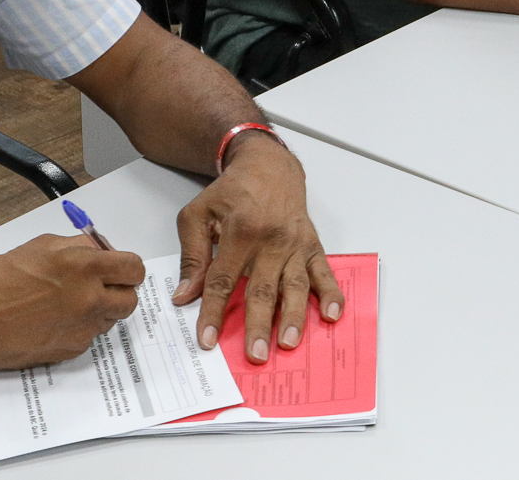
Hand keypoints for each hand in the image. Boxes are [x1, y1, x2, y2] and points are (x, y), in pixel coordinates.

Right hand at [0, 234, 144, 375]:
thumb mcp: (40, 247)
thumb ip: (77, 249)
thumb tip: (99, 252)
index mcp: (83, 268)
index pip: (133, 268)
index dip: (126, 267)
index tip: (118, 267)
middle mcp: (88, 300)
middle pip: (130, 299)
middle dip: (118, 290)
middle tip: (99, 284)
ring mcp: (80, 330)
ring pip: (111, 319)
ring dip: (100, 309)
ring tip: (69, 301)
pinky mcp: (69, 351)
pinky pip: (88, 336)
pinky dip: (79, 327)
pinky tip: (52, 319)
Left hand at [174, 137, 341, 362]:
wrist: (267, 165)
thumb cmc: (232, 191)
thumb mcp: (198, 214)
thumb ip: (192, 256)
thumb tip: (186, 295)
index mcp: (240, 231)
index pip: (223, 280)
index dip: (213, 311)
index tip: (207, 339)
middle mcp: (270, 239)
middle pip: (262, 288)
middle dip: (258, 324)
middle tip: (256, 353)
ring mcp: (295, 244)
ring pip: (295, 285)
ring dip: (294, 316)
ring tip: (289, 342)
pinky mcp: (312, 244)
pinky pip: (324, 271)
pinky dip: (331, 293)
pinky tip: (333, 313)